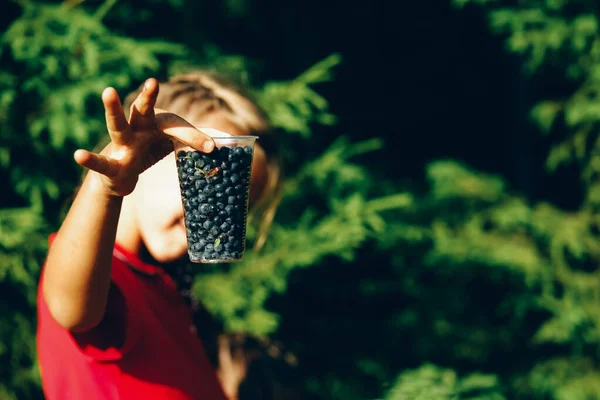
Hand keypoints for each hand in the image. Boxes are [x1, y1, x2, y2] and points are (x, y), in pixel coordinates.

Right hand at [74, 78, 214, 196]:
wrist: (120, 176)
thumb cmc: (148, 153)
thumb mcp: (172, 148)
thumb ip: (193, 145)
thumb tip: (223, 145)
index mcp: (156, 125)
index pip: (176, 126)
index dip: (193, 136)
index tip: (211, 148)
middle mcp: (137, 129)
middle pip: (143, 110)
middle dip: (148, 96)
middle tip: (153, 82)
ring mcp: (121, 143)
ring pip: (117, 124)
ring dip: (113, 108)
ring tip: (108, 91)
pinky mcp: (110, 162)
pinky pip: (100, 161)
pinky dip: (89, 159)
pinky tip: (78, 155)